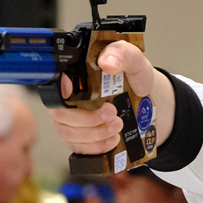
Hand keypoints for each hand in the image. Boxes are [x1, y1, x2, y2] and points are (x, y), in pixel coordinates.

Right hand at [50, 42, 172, 155]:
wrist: (148, 100)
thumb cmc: (135, 78)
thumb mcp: (134, 60)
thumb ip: (122, 54)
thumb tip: (107, 62)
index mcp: (75, 76)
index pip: (54, 84)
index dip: (59, 89)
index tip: (72, 90)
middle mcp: (69, 99)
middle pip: (61, 114)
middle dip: (86, 118)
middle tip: (112, 112)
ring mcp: (73, 121)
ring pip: (69, 134)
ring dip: (95, 134)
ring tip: (117, 126)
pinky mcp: (81, 139)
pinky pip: (80, 148)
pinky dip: (97, 147)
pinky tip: (113, 140)